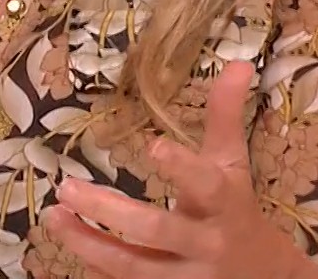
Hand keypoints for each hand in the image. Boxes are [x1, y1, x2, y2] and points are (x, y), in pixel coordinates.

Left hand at [46, 61, 317, 278]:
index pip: (204, 185)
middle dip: (109, 212)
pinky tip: (70, 244)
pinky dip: (97, 268)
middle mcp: (205, 242)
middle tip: (66, 188)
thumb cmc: (237, 209)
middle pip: (156, 230)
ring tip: (53, 217)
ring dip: (88, 244)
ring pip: (134, 267)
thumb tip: (238, 61)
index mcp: (223, 203)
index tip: (152, 145)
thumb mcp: (232, 164)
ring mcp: (187, 276)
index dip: (181, 167)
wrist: (264, 278)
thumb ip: (225, 116)